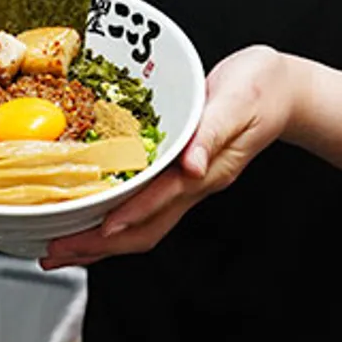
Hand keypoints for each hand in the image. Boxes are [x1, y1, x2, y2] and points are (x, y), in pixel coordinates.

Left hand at [40, 45, 301, 270]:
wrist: (284, 90)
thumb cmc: (262, 88)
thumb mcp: (239, 100)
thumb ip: (213, 132)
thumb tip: (193, 165)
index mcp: (209, 166)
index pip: (164, 200)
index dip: (131, 215)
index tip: (99, 230)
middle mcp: (195, 182)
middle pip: (145, 228)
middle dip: (100, 246)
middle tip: (57, 253)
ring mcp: (189, 183)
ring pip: (142, 224)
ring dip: (100, 241)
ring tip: (62, 248)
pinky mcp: (182, 173)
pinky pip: (144, 206)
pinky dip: (113, 216)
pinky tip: (92, 215)